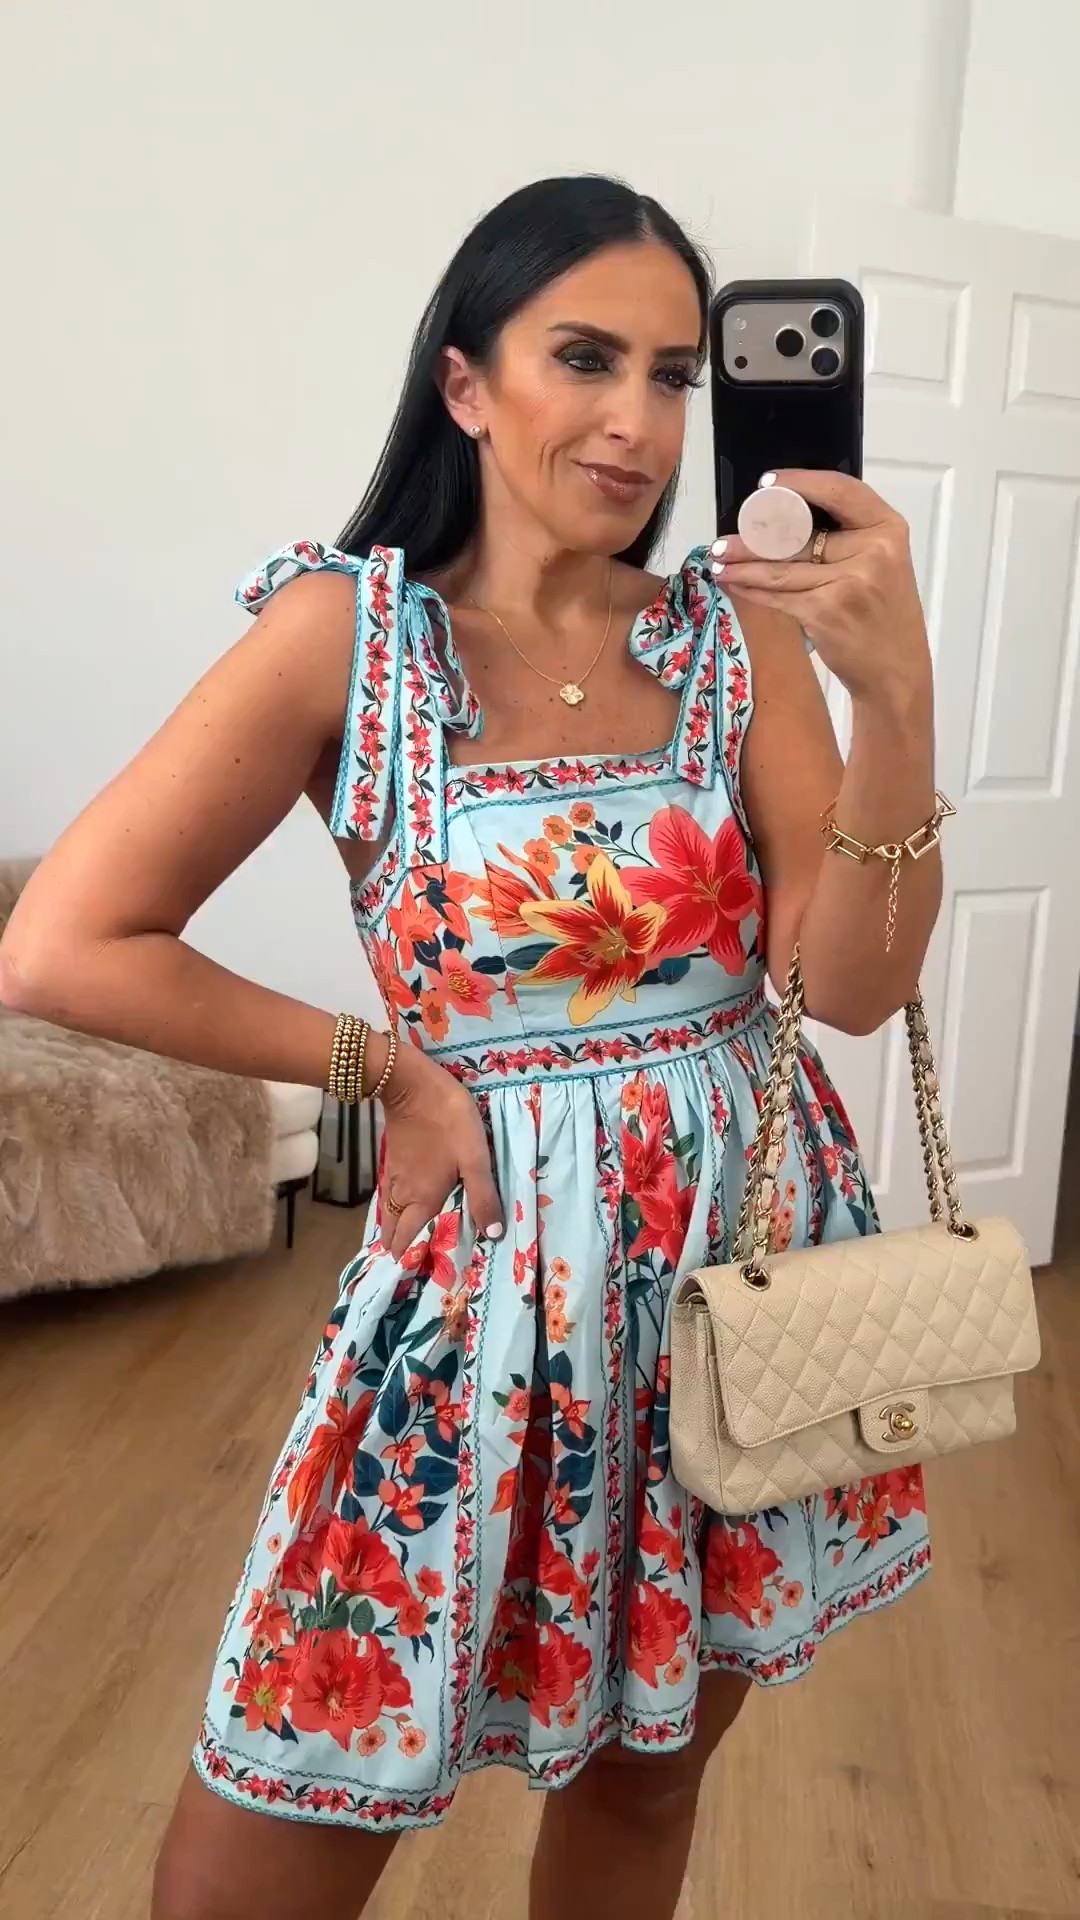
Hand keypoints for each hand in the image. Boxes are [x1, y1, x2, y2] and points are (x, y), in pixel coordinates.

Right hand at [377, 1041, 502, 1260]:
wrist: (411, 1084)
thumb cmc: (447, 1122)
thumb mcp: (474, 1159)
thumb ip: (484, 1196)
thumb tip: (493, 1235)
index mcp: (422, 1199)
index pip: (407, 1240)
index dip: (409, 1258)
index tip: (416, 1273)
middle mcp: (404, 1194)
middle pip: (393, 1230)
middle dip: (399, 1248)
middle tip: (414, 1260)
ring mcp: (395, 1176)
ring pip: (390, 1213)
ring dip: (396, 1229)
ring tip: (408, 1240)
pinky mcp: (393, 1159)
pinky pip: (391, 1195)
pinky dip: (396, 1208)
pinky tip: (406, 1204)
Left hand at [711, 470, 931, 712]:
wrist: (896, 671)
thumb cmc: (884, 616)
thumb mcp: (884, 565)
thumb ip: (849, 538)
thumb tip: (785, 519)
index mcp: (888, 529)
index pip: (840, 490)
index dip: (800, 482)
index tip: (767, 484)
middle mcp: (872, 551)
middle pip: (800, 534)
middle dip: (755, 536)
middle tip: (725, 537)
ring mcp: (848, 582)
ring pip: (781, 567)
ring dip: (742, 563)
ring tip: (717, 559)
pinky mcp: (825, 611)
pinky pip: (778, 595)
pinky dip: (751, 589)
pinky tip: (734, 583)